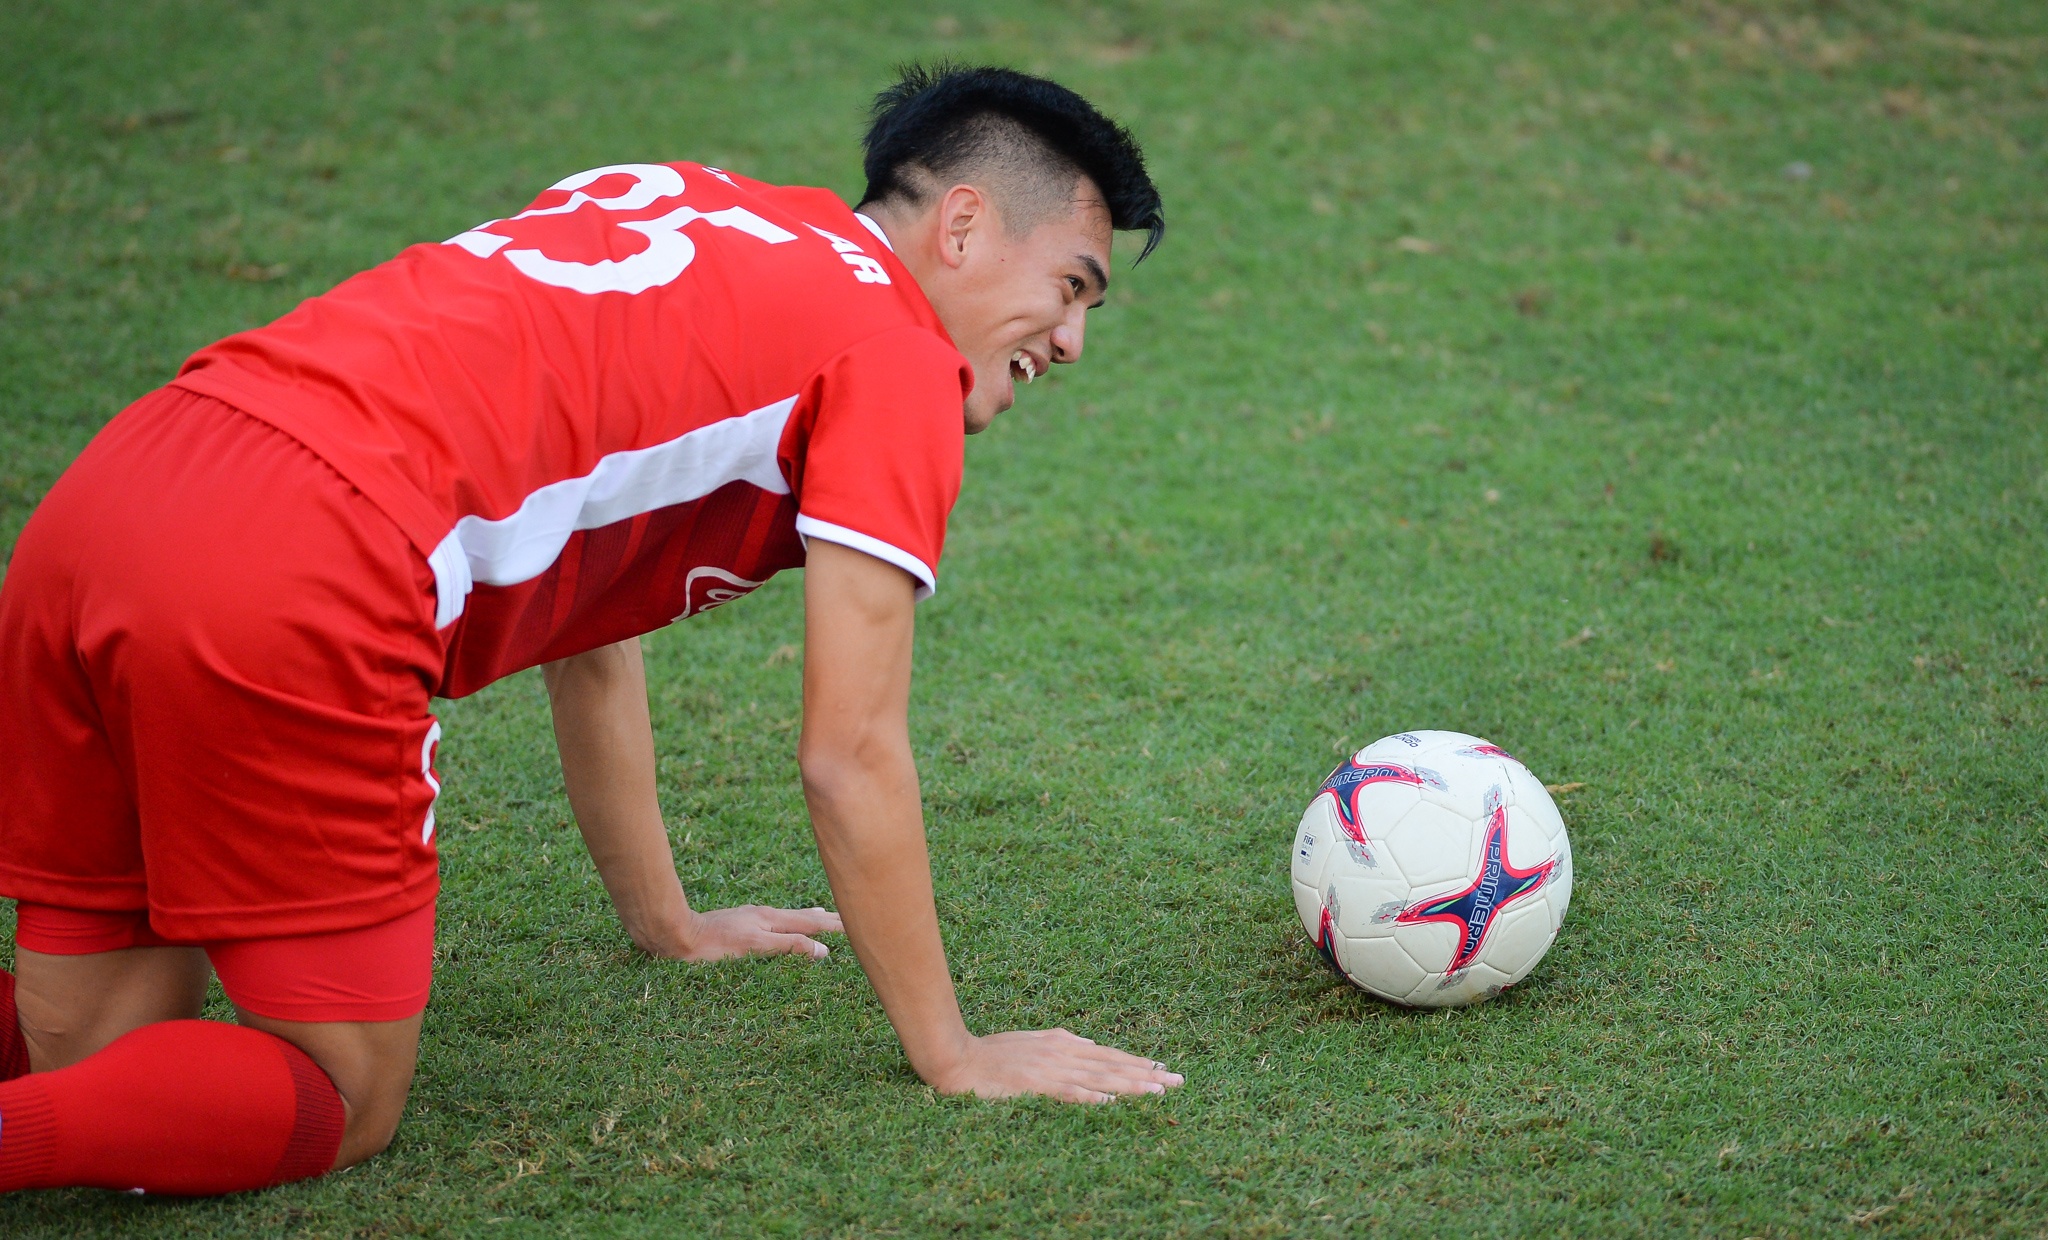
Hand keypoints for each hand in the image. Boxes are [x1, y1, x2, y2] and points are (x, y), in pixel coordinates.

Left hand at [658, 905, 842, 962]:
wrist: (677, 937)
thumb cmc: (713, 946)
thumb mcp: (755, 947)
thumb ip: (789, 947)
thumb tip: (823, 950)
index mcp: (771, 919)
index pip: (810, 923)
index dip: (834, 926)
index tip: (856, 923)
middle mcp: (764, 915)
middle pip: (802, 916)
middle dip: (826, 918)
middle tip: (849, 916)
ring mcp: (751, 918)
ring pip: (788, 917)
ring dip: (808, 917)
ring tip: (823, 915)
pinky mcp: (739, 924)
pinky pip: (774, 921)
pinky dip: (788, 922)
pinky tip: (782, 924)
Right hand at [928, 1029, 1183, 1103]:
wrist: (958, 1058)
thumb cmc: (993, 1053)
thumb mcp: (1034, 1041)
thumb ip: (1062, 1042)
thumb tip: (1090, 1042)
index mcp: (1062, 1042)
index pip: (1108, 1054)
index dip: (1136, 1061)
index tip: (1162, 1067)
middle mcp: (1062, 1052)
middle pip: (1112, 1065)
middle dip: (1147, 1073)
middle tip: (1178, 1079)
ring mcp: (1050, 1070)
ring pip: (1100, 1079)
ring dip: (1131, 1085)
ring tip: (1159, 1091)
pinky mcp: (1035, 1086)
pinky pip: (1069, 1093)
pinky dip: (1092, 1098)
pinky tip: (1112, 1104)